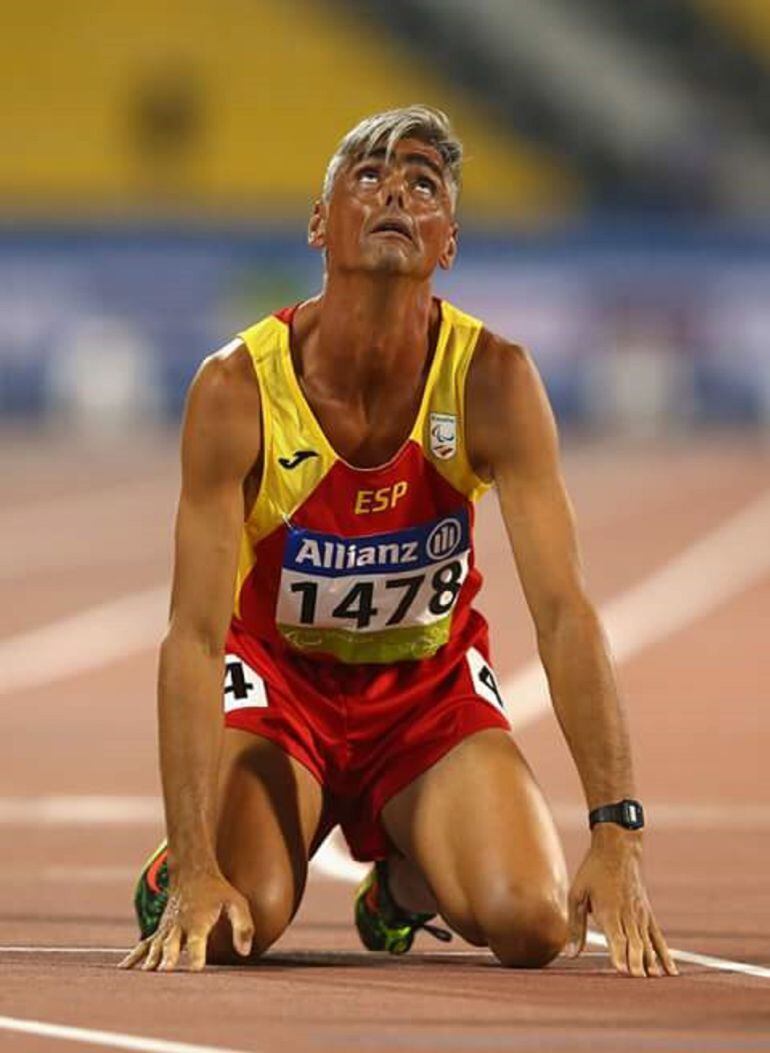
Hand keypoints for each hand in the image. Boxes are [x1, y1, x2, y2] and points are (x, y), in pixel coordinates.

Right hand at [119, 870, 253, 972]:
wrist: (192, 872)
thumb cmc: (218, 890)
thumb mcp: (236, 903)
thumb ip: (243, 926)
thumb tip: (245, 952)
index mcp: (198, 921)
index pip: (197, 941)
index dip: (196, 954)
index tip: (195, 968)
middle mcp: (179, 926)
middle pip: (172, 944)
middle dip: (168, 958)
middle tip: (164, 972)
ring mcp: (167, 928)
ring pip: (155, 946)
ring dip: (150, 960)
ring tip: (144, 975)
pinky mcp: (160, 931)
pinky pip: (144, 944)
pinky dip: (134, 956)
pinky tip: (123, 969)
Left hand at [566, 825, 676, 976]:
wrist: (618, 849)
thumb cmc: (593, 871)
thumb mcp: (577, 895)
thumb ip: (575, 927)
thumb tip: (570, 954)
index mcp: (609, 910)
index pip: (616, 937)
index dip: (619, 954)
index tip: (622, 971)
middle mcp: (628, 914)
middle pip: (634, 942)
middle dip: (636, 961)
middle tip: (637, 979)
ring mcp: (641, 915)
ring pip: (648, 942)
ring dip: (651, 961)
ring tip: (654, 978)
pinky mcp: (648, 914)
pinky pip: (658, 937)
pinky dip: (664, 954)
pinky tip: (671, 971)